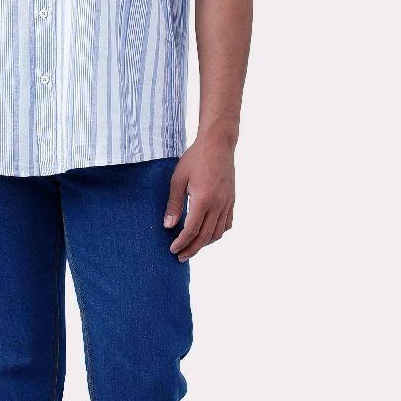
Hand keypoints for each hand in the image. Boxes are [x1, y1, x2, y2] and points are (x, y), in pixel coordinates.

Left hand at [162, 135, 235, 260]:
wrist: (218, 144)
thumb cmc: (195, 159)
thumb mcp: (178, 179)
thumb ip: (174, 204)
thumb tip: (168, 226)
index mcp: (203, 200)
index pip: (192, 230)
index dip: (182, 243)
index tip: (173, 249)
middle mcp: (218, 204)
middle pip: (206, 236)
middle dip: (192, 249)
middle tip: (180, 256)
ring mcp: (227, 203)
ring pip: (218, 233)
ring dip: (205, 244)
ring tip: (193, 247)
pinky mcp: (232, 199)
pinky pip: (227, 223)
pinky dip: (218, 233)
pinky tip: (208, 234)